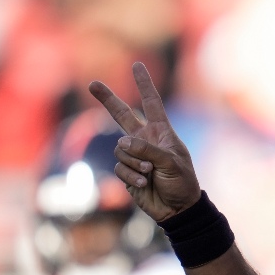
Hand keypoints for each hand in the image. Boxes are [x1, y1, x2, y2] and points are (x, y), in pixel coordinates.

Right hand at [88, 62, 201, 221]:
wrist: (177, 209)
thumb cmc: (182, 182)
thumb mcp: (171, 163)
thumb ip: (148, 150)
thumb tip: (123, 143)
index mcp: (161, 132)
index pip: (152, 103)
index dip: (144, 84)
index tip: (137, 65)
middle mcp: (145, 140)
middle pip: (122, 115)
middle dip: (108, 99)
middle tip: (92, 84)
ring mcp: (135, 156)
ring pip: (121, 149)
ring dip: (135, 163)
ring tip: (151, 174)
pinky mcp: (127, 172)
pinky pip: (120, 167)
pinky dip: (131, 177)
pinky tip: (145, 185)